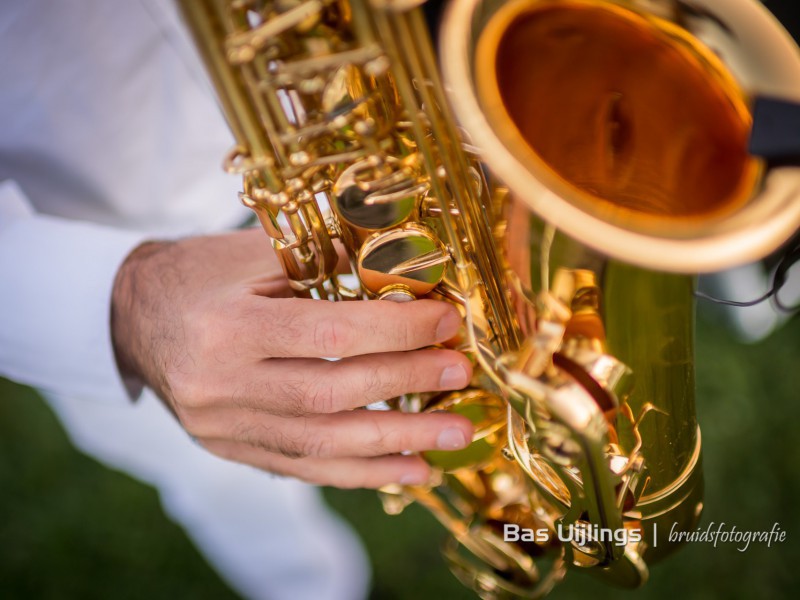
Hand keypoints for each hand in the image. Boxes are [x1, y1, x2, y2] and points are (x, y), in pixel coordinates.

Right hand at [111, 229, 473, 487]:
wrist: (132, 317)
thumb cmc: (199, 275)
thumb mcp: (251, 254)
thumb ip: (323, 262)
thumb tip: (406, 273)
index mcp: (225, 327)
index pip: (326, 333)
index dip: (395, 330)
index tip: (444, 323)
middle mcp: (220, 384)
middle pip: (329, 394)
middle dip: (405, 384)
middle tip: (459, 375)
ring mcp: (223, 426)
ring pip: (321, 445)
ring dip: (397, 443)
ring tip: (453, 436)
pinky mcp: (230, 448)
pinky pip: (303, 469)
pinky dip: (361, 472)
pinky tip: (410, 471)